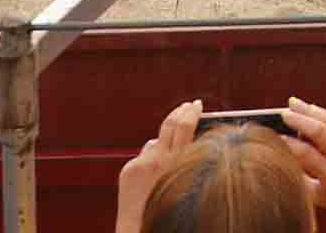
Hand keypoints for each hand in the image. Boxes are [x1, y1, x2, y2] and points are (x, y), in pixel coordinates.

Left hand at [112, 103, 202, 232]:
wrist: (140, 231)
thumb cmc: (166, 211)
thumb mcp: (184, 184)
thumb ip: (181, 162)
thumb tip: (174, 144)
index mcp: (177, 163)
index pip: (185, 126)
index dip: (191, 112)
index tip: (196, 104)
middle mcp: (158, 160)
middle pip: (169, 124)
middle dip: (180, 111)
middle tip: (187, 105)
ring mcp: (141, 163)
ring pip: (156, 142)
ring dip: (164, 140)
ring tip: (173, 142)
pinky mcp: (129, 170)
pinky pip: (143, 158)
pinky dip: (149, 161)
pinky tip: (153, 175)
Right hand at [276, 100, 325, 224]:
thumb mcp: (320, 197)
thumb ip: (301, 178)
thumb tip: (285, 156)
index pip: (304, 153)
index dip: (287, 142)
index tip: (275, 136)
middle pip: (318, 130)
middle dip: (298, 118)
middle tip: (283, 113)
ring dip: (311, 109)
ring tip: (295, 103)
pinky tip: (314, 109)